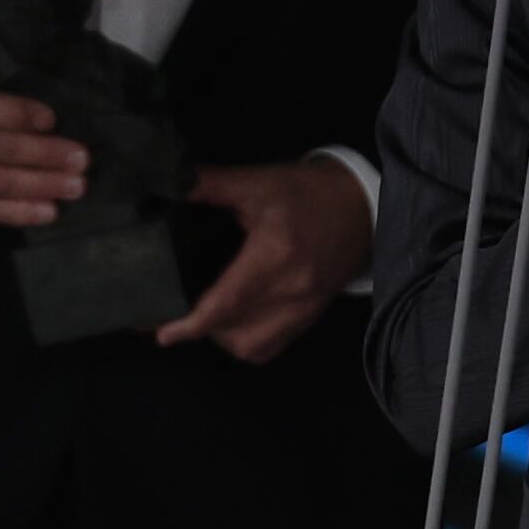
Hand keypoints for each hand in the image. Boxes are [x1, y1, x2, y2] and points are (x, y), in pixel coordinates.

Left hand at [154, 160, 372, 362]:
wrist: (364, 207)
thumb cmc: (309, 193)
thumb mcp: (259, 182)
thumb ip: (212, 184)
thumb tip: (170, 180)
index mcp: (273, 256)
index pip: (225, 305)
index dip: (190, 325)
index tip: (164, 334)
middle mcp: (289, 291)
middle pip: (234, 333)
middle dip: (201, 331)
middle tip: (179, 316)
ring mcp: (303, 309)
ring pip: (252, 348)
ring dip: (225, 340)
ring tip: (210, 319)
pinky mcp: (311, 316)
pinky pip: (273, 347)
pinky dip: (249, 344)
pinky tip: (238, 325)